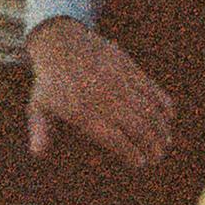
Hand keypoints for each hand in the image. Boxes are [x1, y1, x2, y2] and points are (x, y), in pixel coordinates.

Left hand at [27, 17, 173, 170]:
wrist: (59, 41)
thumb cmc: (49, 82)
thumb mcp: (37, 105)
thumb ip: (40, 130)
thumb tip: (36, 154)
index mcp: (81, 111)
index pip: (114, 139)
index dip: (131, 154)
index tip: (140, 163)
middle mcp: (102, 97)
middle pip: (137, 127)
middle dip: (151, 146)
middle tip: (157, 157)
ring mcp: (117, 80)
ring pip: (148, 110)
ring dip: (161, 128)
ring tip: (165, 142)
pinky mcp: (128, 67)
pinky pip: (151, 88)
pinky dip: (163, 103)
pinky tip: (168, 116)